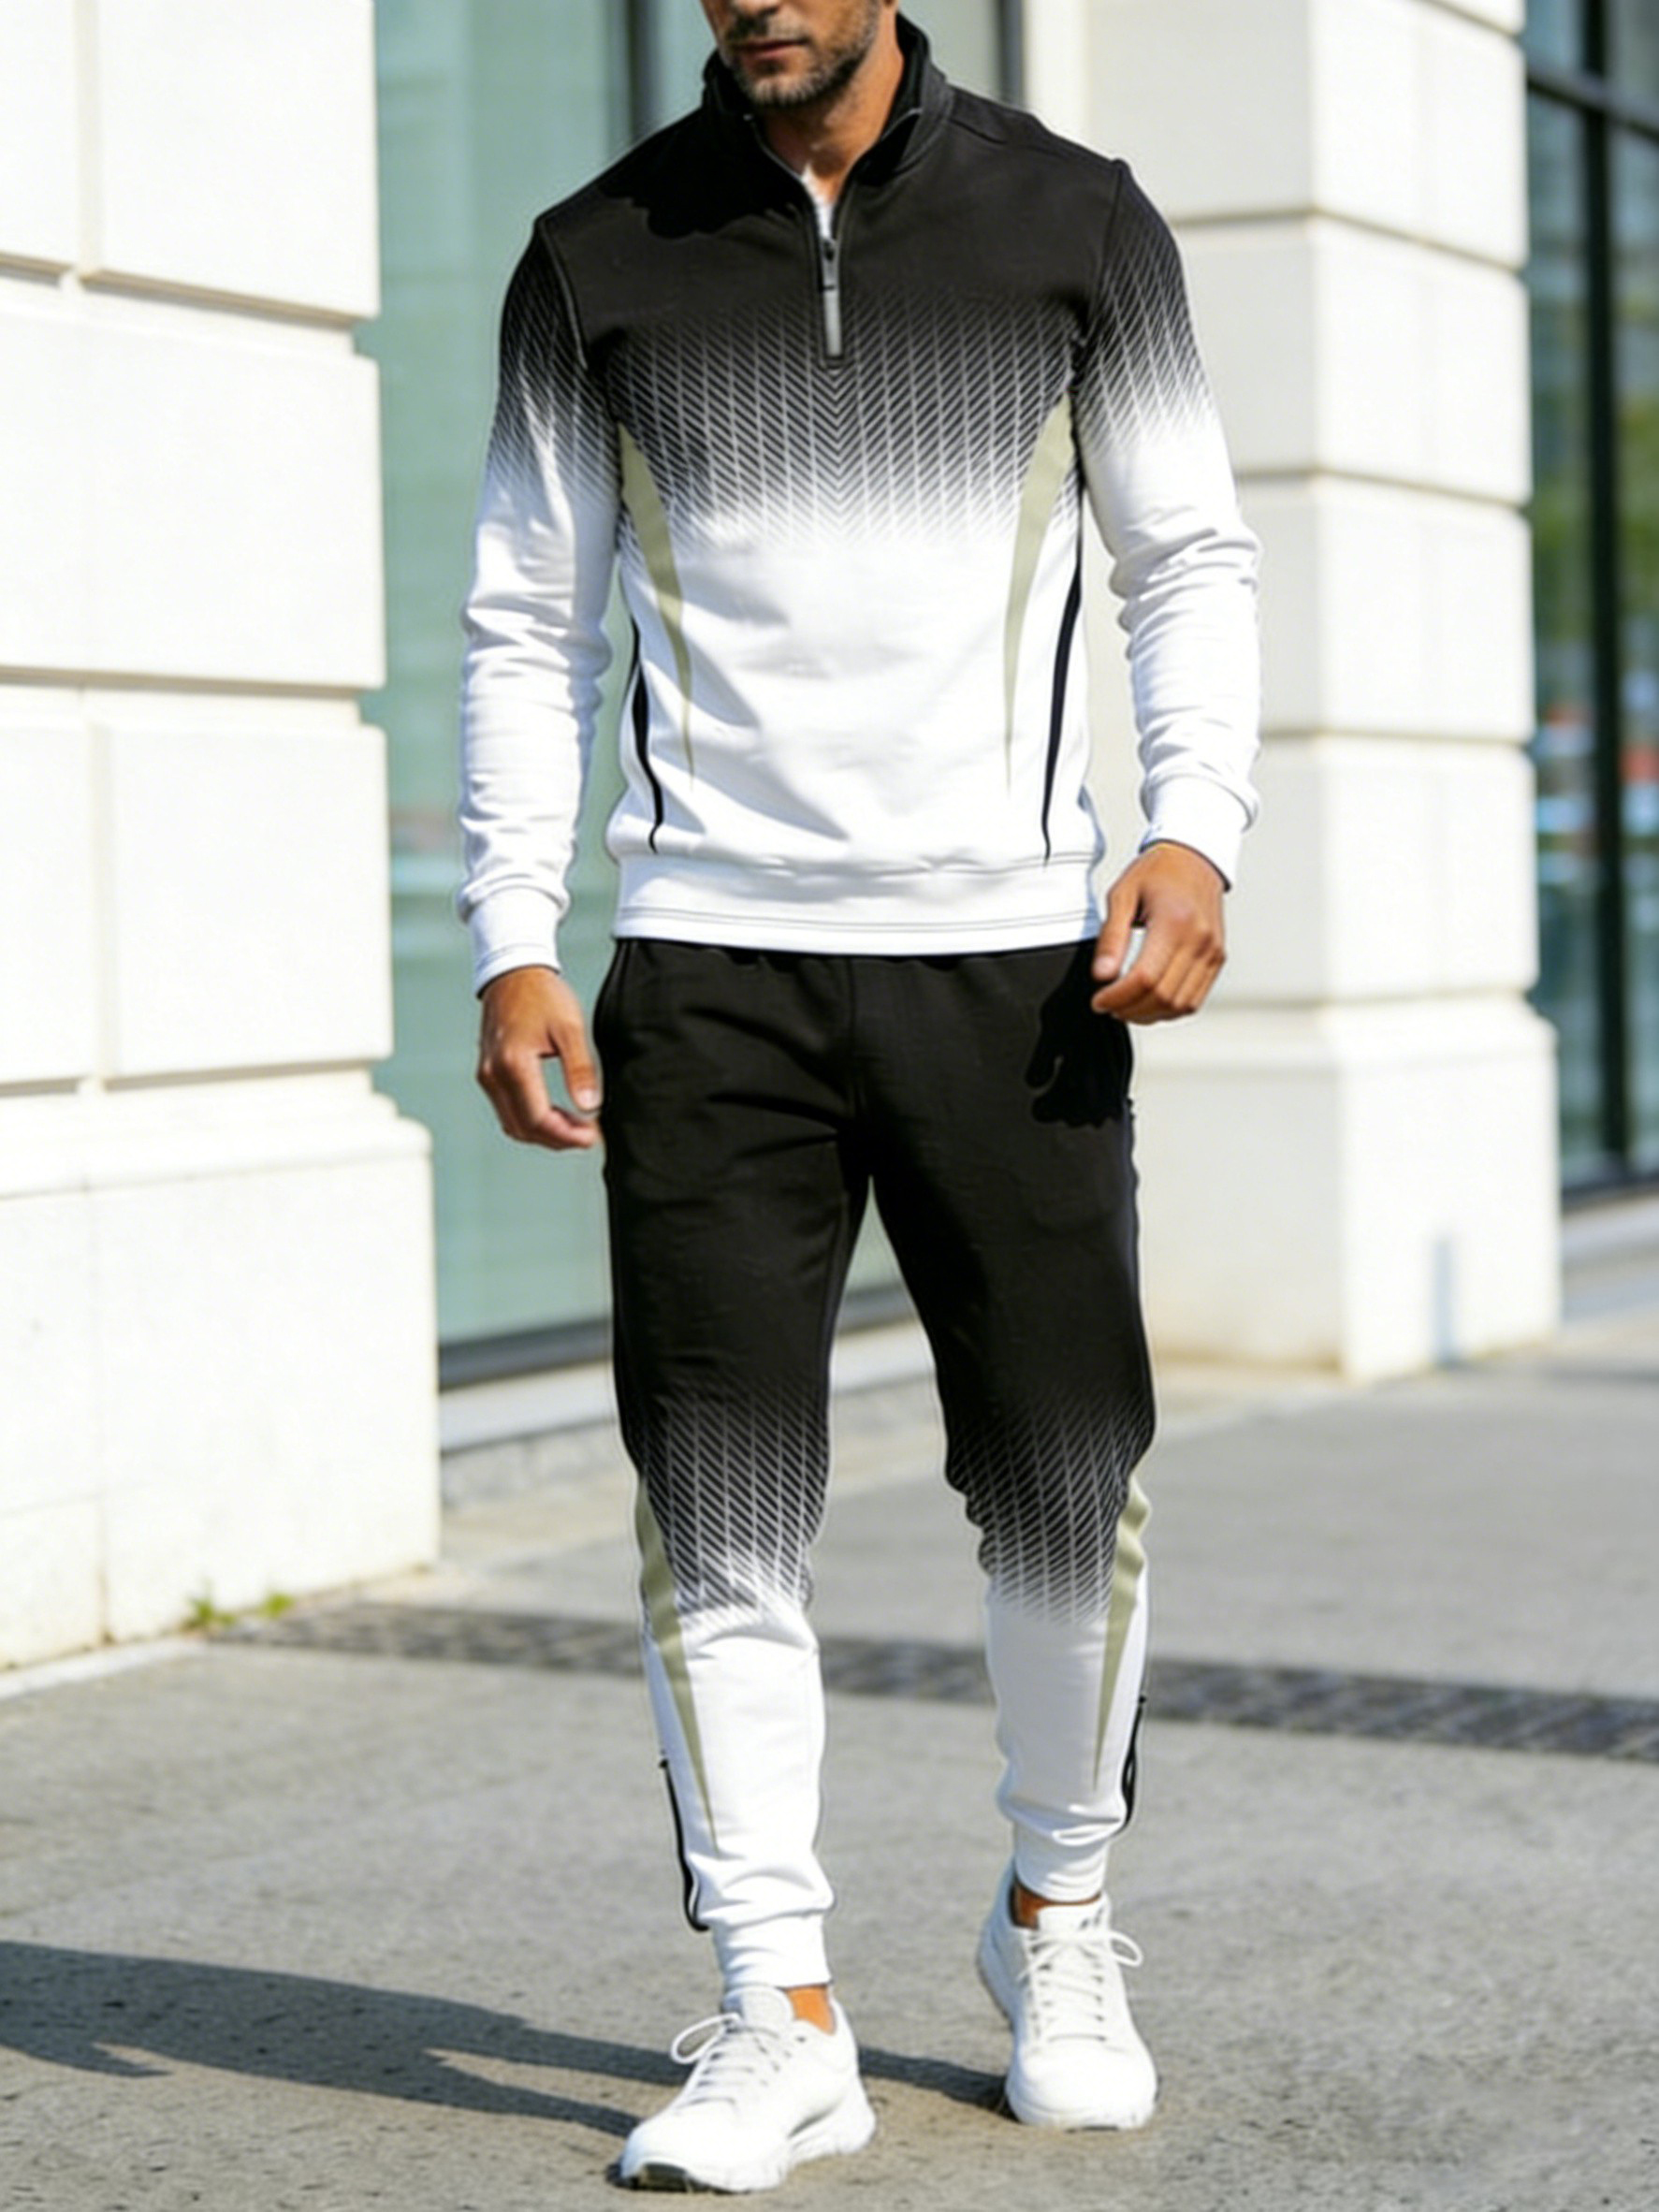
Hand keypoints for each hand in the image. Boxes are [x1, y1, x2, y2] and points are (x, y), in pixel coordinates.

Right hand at [476, 965, 600, 1149]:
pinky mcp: (488, 1073)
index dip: (566, 1136)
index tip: (593, 1136)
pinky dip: (531, 1120)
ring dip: (544, 1133)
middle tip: (589, 1136)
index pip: (537, 1120)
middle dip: (557, 1139)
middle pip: (523, 1129)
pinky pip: (507, 1110)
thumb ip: (580, 1069)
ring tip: (577, 1127)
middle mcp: (493, 1075)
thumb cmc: (543, 995)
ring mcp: (486, 1076)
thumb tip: (589, 1107)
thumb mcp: (570, 1028)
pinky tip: (557, 1114)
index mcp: (513, 1065)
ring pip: (513, 1124)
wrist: (513, 972)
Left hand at [1091, 842, 1227, 1022]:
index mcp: (1174, 921)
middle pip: (1163, 996)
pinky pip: (1195, 999)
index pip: (1145, 978)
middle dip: (1130, 1009)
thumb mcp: (1122, 896)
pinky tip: (1149, 1002)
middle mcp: (1199, 939)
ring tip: (1125, 1007)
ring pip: (1180, 1005)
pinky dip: (1170, 1009)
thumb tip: (1102, 975)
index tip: (1099, 1000)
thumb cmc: (1158, 872)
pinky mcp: (1217, 959)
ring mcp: (1212, 952)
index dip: (1118, 997)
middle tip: (1108, 1005)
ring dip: (1149, 1015)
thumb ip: (1111, 937)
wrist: (1195, 858)